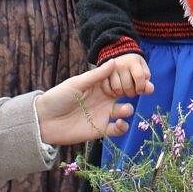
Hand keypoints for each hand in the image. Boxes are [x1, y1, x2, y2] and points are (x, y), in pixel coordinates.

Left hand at [35, 60, 151, 144]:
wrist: (44, 120)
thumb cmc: (58, 97)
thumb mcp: (78, 83)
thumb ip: (97, 75)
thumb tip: (115, 61)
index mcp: (99, 86)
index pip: (120, 80)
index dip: (131, 79)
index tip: (142, 76)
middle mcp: (104, 99)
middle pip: (125, 95)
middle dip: (138, 93)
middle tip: (148, 90)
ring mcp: (102, 115)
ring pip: (123, 112)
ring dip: (128, 110)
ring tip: (125, 109)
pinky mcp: (99, 130)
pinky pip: (116, 129)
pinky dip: (122, 127)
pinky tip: (120, 123)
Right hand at [103, 53, 151, 98]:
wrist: (117, 54)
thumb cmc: (133, 65)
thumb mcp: (142, 68)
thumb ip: (146, 80)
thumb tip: (150, 89)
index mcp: (133, 61)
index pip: (139, 76)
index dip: (141, 86)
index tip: (140, 90)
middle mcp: (121, 64)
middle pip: (128, 85)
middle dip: (131, 92)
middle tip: (132, 91)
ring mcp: (111, 69)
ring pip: (117, 88)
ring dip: (122, 93)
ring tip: (124, 90)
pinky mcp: (103, 74)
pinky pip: (107, 88)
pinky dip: (112, 92)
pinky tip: (115, 90)